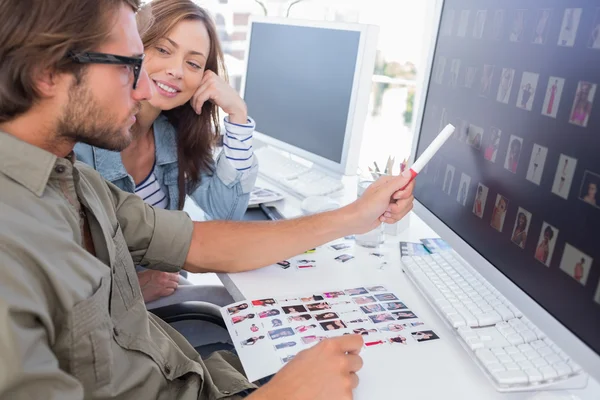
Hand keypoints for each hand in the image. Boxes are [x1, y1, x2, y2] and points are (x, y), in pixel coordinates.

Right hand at [136, 270, 179, 302]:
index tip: (173, 275)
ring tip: (167, 288)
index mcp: (159, 269)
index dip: (174, 273)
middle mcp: (163, 275)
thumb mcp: (147, 272)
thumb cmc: (137, 281)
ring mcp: (163, 283)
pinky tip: (164, 292)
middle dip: (174, 280)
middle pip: (176, 277)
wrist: (132, 289)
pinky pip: (171, 291)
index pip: (174, 269)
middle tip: (170, 283)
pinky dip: (169, 292)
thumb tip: (163, 272)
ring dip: (172, 287)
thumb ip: (156, 271)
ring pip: (175, 285)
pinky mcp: (161, 292)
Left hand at [191, 70, 247, 122]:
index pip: (193, 83)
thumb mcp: (210, 90)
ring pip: (195, 94)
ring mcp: (211, 81)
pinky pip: (200, 98)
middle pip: (193, 88)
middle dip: (192, 100)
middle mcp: (209, 74)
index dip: (191, 94)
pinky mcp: (213, 88)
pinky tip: (199, 111)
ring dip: (194, 104)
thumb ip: (200, 87)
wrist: (235, 104)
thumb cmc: (221, 98)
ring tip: (197, 110)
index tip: (193, 102)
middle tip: (194, 108)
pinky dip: (198, 106)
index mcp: (208, 73)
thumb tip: (186, 91)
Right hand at [249, 335, 363, 399]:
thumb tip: (337, 353)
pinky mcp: (346, 398)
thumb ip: (326, 352)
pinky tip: (325, 396)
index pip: (356, 341)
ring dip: (344, 383)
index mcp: (330, 347)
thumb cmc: (290, 379)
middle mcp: (340, 361)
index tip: (351, 352)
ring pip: (354, 380)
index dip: (353, 348)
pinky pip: (349, 395)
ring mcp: (344, 380)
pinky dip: (340, 396)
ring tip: (325, 386)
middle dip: (348, 367)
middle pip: (358, 362)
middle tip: (333, 374)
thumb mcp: (306, 355)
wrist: (284, 398)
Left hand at [346, 172, 414, 233]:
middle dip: (399, 206)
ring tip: (384, 212)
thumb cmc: (365, 207)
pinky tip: (383, 216)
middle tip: (388, 205)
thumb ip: (397, 183)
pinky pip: (400, 215)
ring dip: (395, 213)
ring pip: (405, 207)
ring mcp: (391, 201)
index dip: (406, 192)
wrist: (357, 221)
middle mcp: (391, 190)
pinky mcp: (390, 211)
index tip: (397, 196)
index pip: (409, 182)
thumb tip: (408, 172)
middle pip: (409, 197)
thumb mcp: (382, 193)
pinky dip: (392, 218)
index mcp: (389, 183)